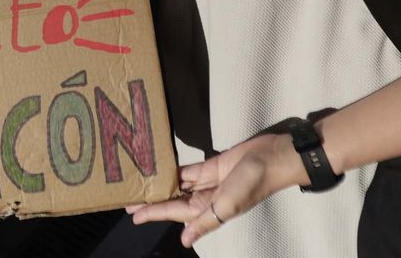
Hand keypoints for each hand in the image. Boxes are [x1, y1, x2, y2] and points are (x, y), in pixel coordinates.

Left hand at [128, 132, 301, 247]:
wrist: (272, 159)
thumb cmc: (250, 184)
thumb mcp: (227, 206)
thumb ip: (205, 222)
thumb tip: (184, 240)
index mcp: (207, 210)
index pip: (174, 212)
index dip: (153, 213)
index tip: (133, 215)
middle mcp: (205, 198)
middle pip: (173, 200)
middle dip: (153, 200)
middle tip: (129, 198)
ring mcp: (208, 182)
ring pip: (179, 185)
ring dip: (162, 184)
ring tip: (141, 183)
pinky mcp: (212, 166)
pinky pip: (189, 170)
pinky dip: (175, 170)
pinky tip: (160, 167)